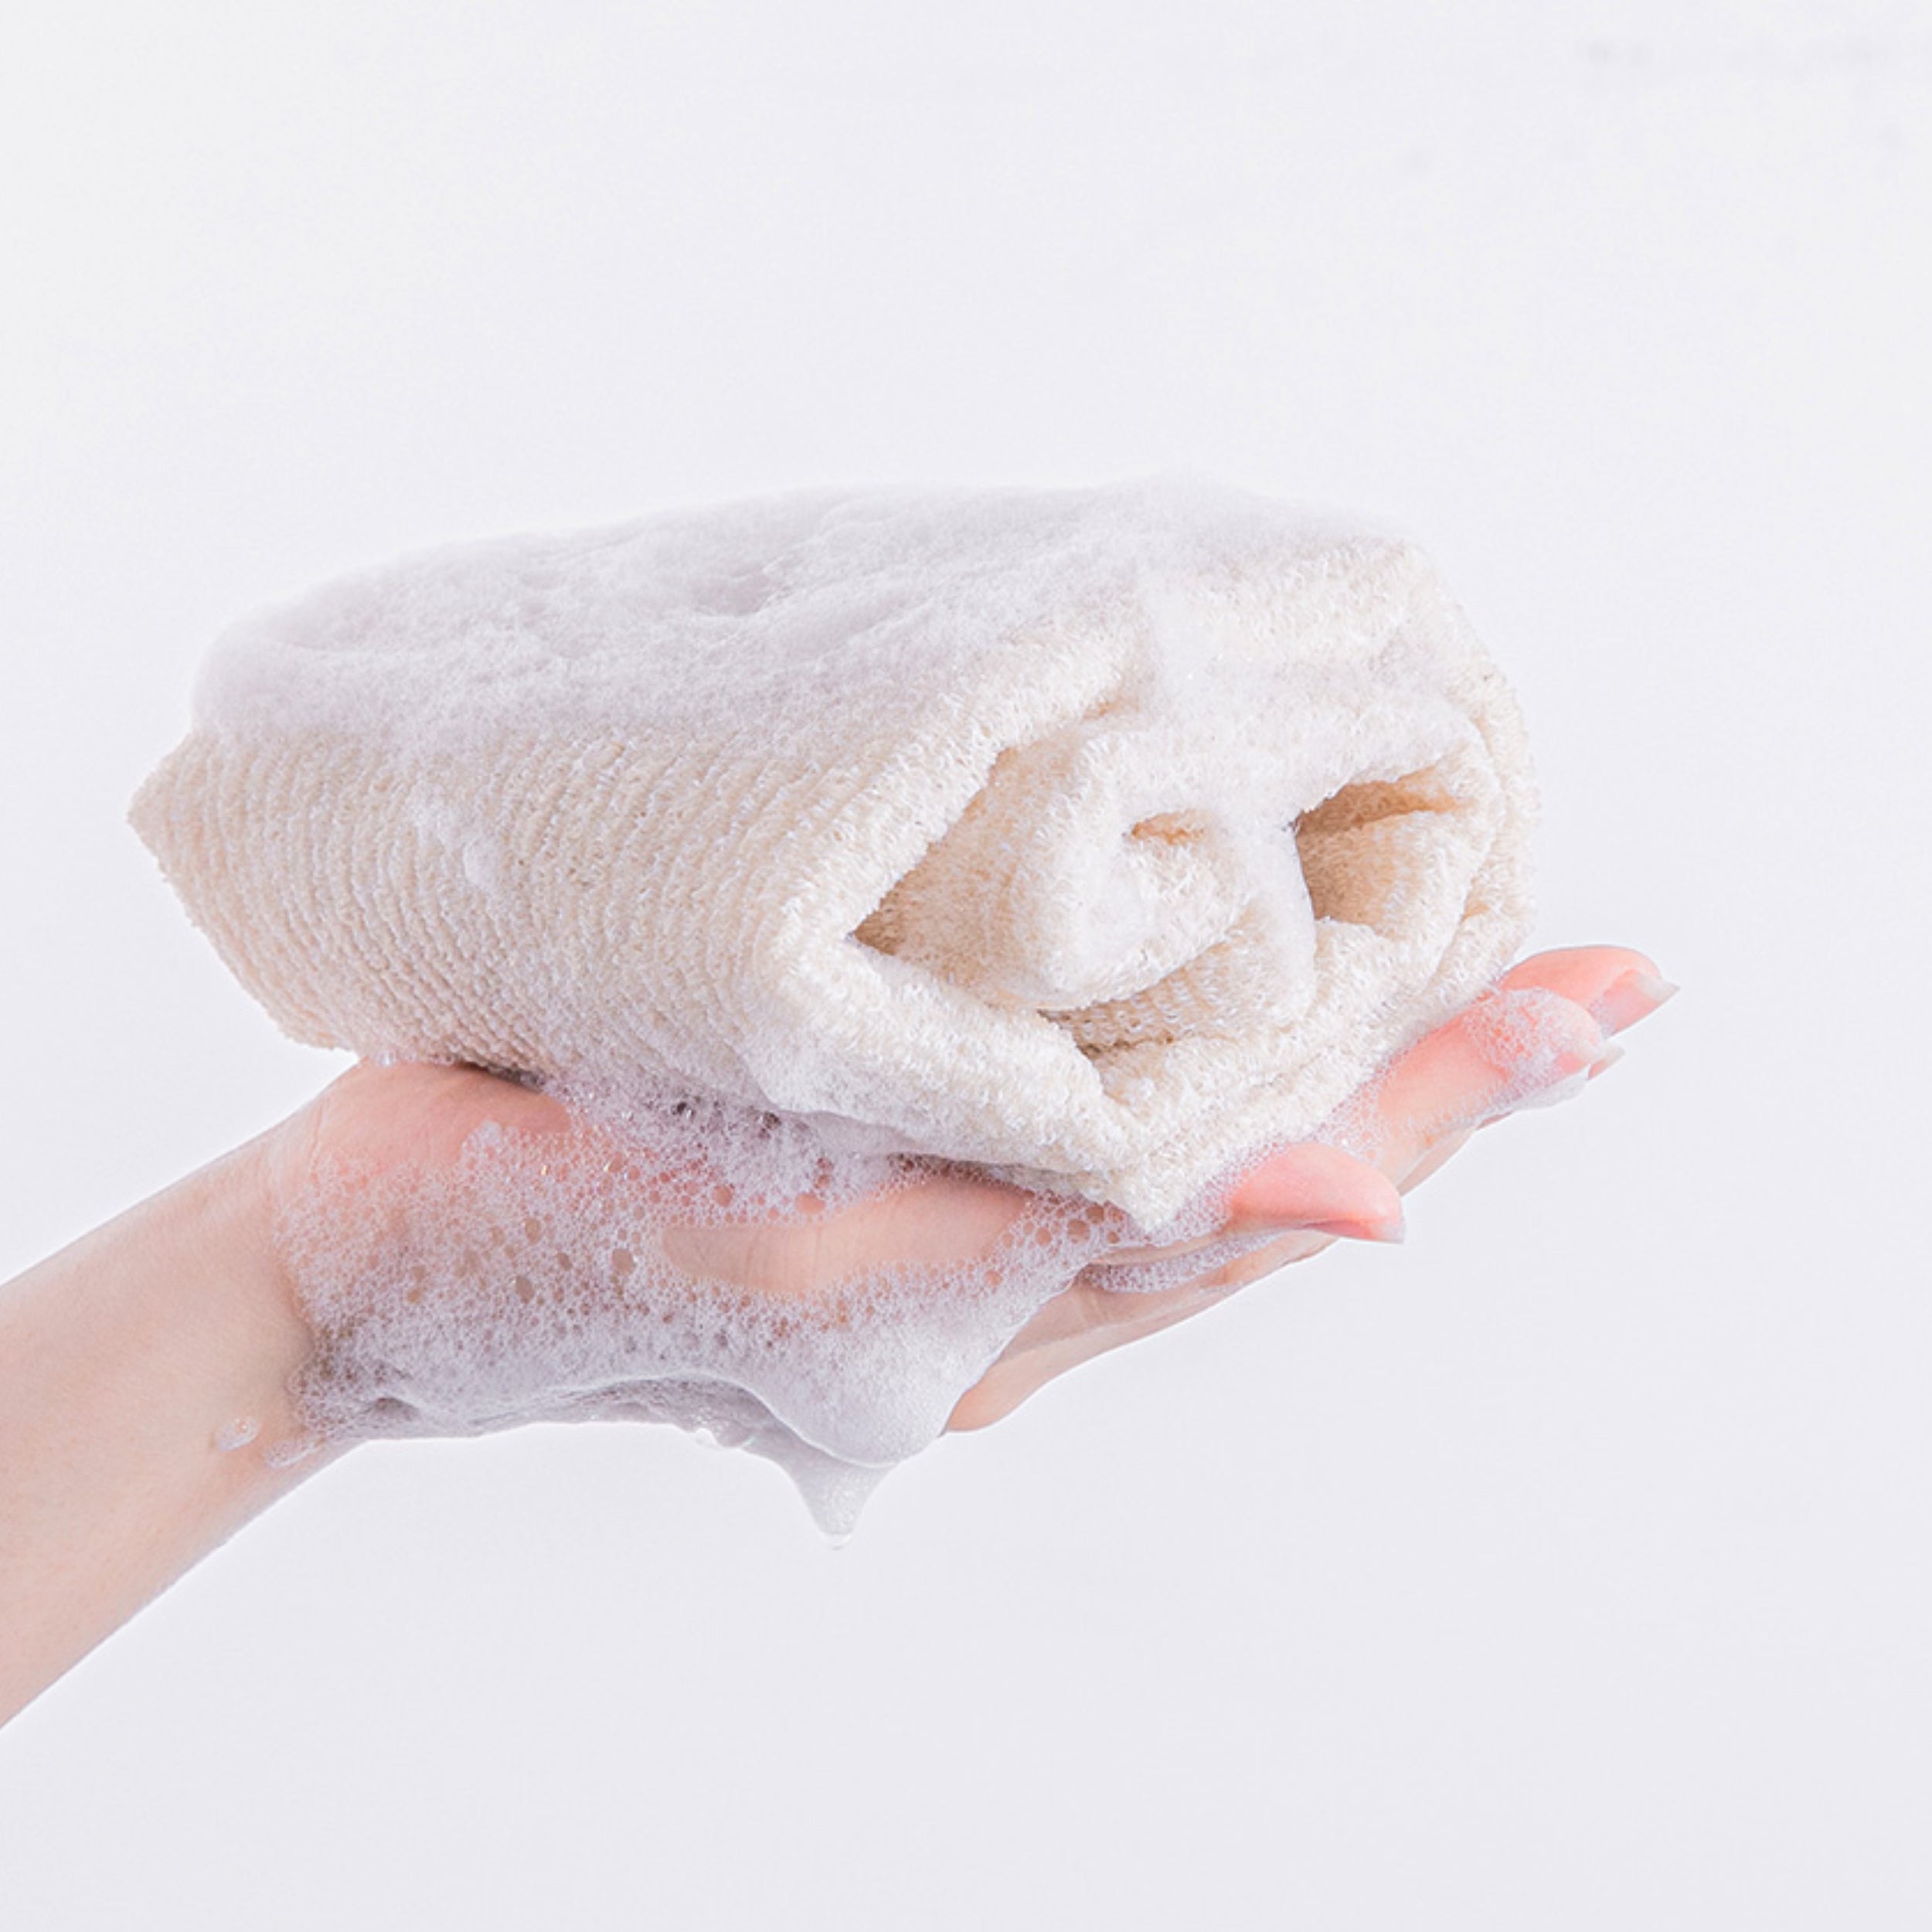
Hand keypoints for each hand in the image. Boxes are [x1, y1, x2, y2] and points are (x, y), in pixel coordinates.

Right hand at [259, 944, 1674, 1449]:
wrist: (353, 1260)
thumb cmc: (547, 1263)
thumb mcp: (818, 1265)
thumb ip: (1063, 1239)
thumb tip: (1344, 1206)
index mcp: (1000, 1314)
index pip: (1275, 1198)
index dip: (1438, 1098)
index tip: (1594, 1004)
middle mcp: (992, 1262)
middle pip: (1260, 1155)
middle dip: (1428, 1061)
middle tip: (1592, 970)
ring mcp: (926, 1196)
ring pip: (1171, 1108)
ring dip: (1318, 1025)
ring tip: (1448, 933)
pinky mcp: (852, 1123)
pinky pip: (1048, 1067)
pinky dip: (1160, 1003)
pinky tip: (1207, 940)